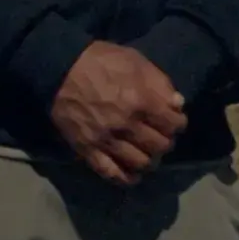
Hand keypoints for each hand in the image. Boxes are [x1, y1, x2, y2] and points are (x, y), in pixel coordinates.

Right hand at [50, 41, 185, 185]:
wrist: (60, 69)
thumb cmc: (102, 61)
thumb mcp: (137, 62)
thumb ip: (161, 84)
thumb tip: (178, 105)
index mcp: (142, 102)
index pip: (174, 125)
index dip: (178, 123)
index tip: (174, 121)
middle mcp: (126, 125)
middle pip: (160, 146)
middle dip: (166, 141)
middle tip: (161, 137)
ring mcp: (106, 140)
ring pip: (139, 162)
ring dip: (150, 160)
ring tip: (149, 154)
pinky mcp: (86, 149)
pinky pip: (109, 172)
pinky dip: (125, 178)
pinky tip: (133, 176)